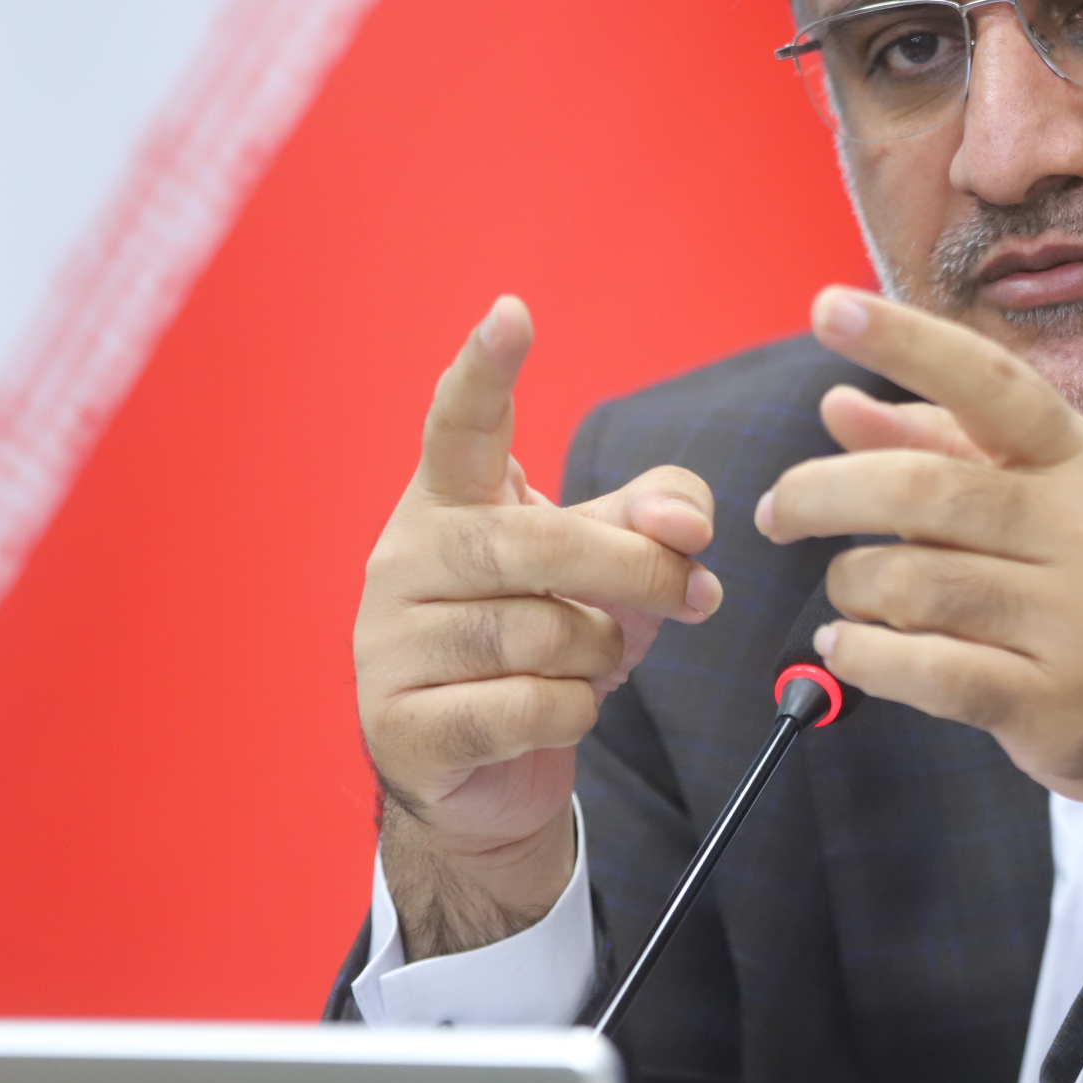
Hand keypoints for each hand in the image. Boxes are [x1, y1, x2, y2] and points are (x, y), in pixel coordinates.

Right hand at [354, 297, 721, 957]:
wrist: (486, 772)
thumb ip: (657, 517)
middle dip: (633, 569)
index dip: (486, 368)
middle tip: (694, 594)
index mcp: (452, 500)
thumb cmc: (551, 639)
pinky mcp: (401, 726)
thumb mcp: (614, 564)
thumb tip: (684, 525)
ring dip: (599, 652)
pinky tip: (560, 710)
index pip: (461, 423)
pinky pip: (524, 705)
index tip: (512, 311)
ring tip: (593, 660)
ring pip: (535, 631)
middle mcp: (404, 558)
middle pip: (536, 540)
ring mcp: (388, 643)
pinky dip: (573, 711)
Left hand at [758, 287, 1082, 918]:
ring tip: (846, 591)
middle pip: (923, 492)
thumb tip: (838, 407)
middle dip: (824, 494)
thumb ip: (946, 450)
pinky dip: (864, 656)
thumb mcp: (1059, 501)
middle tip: (778, 509)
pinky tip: (848, 648)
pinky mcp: (1050, 705)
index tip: (827, 307)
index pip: (989, 383)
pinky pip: (924, 670)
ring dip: (849, 585)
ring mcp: (1076, 621)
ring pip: (912, 584)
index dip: (905, 341)